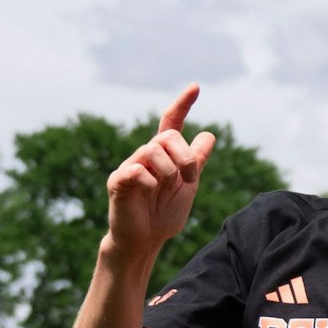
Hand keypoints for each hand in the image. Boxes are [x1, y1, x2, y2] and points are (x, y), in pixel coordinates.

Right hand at [104, 85, 216, 260]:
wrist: (146, 240)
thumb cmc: (164, 213)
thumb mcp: (188, 185)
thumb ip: (196, 161)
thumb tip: (209, 134)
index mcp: (163, 155)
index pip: (171, 122)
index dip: (183, 104)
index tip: (196, 87)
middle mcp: (145, 155)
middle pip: (169, 136)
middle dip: (186, 157)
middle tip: (187, 178)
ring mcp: (130, 165)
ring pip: (154, 149)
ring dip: (170, 171)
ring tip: (166, 188)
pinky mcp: (118, 180)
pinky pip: (137, 169)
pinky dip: (150, 181)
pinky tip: (148, 192)